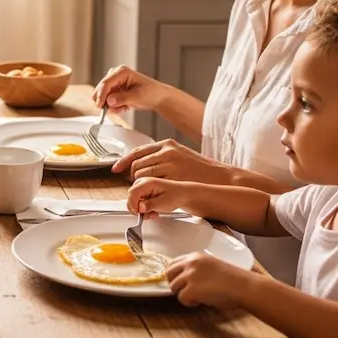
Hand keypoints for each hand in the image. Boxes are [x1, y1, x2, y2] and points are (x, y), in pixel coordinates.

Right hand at [92, 65, 168, 112]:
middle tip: (107, 110)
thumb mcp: (138, 96)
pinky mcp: (116, 91)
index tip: (99, 106)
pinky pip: (109, 101)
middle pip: (102, 88)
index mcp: (122, 72)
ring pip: (104, 96)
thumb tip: (109, 101)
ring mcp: (116, 83)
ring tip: (122, 108)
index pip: (106, 83)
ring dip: (111, 105)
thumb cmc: (152, 93)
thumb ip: (122, 98)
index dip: (101, 95)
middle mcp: (116, 76)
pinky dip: (114, 106)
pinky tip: (124, 108)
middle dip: (104, 100)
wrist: (159, 98)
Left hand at [112, 139, 231, 183]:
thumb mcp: (181, 156)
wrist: (221, 178)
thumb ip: (163, 158)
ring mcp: (169, 164)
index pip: (137, 151)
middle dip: (132, 176)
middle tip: (137, 185)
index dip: (123, 161)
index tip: (115, 168)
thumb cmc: (202, 171)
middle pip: (136, 165)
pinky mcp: (172, 176)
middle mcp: (166, 152)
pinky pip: (150, 183)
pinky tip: (152, 193)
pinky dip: (147, 190)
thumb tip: (145, 165)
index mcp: (167, 145)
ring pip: (141, 175)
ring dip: (139, 184)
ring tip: (147, 191)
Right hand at [126, 176, 194, 215]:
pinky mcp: (144, 191)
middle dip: (138, 209)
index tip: (138, 213)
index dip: (133, 205)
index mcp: (147, 182)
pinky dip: (144, 208)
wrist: (184, 194)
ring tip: (153, 212)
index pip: (132, 193)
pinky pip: (138, 201)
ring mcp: (143, 187)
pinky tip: (152, 210)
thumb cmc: (176, 196)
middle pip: (131, 197)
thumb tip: (139, 208)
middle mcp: (143, 182)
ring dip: (142, 210)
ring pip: (134, 200)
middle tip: (148, 215)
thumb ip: (150, 205)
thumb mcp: (164, 203)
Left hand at [165, 252, 251, 308]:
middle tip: (187, 291)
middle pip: (169, 273)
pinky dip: (189, 303)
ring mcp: (189, 276)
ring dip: (183, 294)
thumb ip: (197, 269)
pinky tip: (201, 301)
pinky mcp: (191, 290)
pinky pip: (181, 298)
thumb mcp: (212, 266)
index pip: (173, 263)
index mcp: (195, 256)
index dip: (176, 274)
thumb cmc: (234, 280)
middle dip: (175, 283)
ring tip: (198, 296)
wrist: (244, 287)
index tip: (182, 282)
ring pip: (173, 287)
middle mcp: (190, 263)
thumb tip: (185, 279)